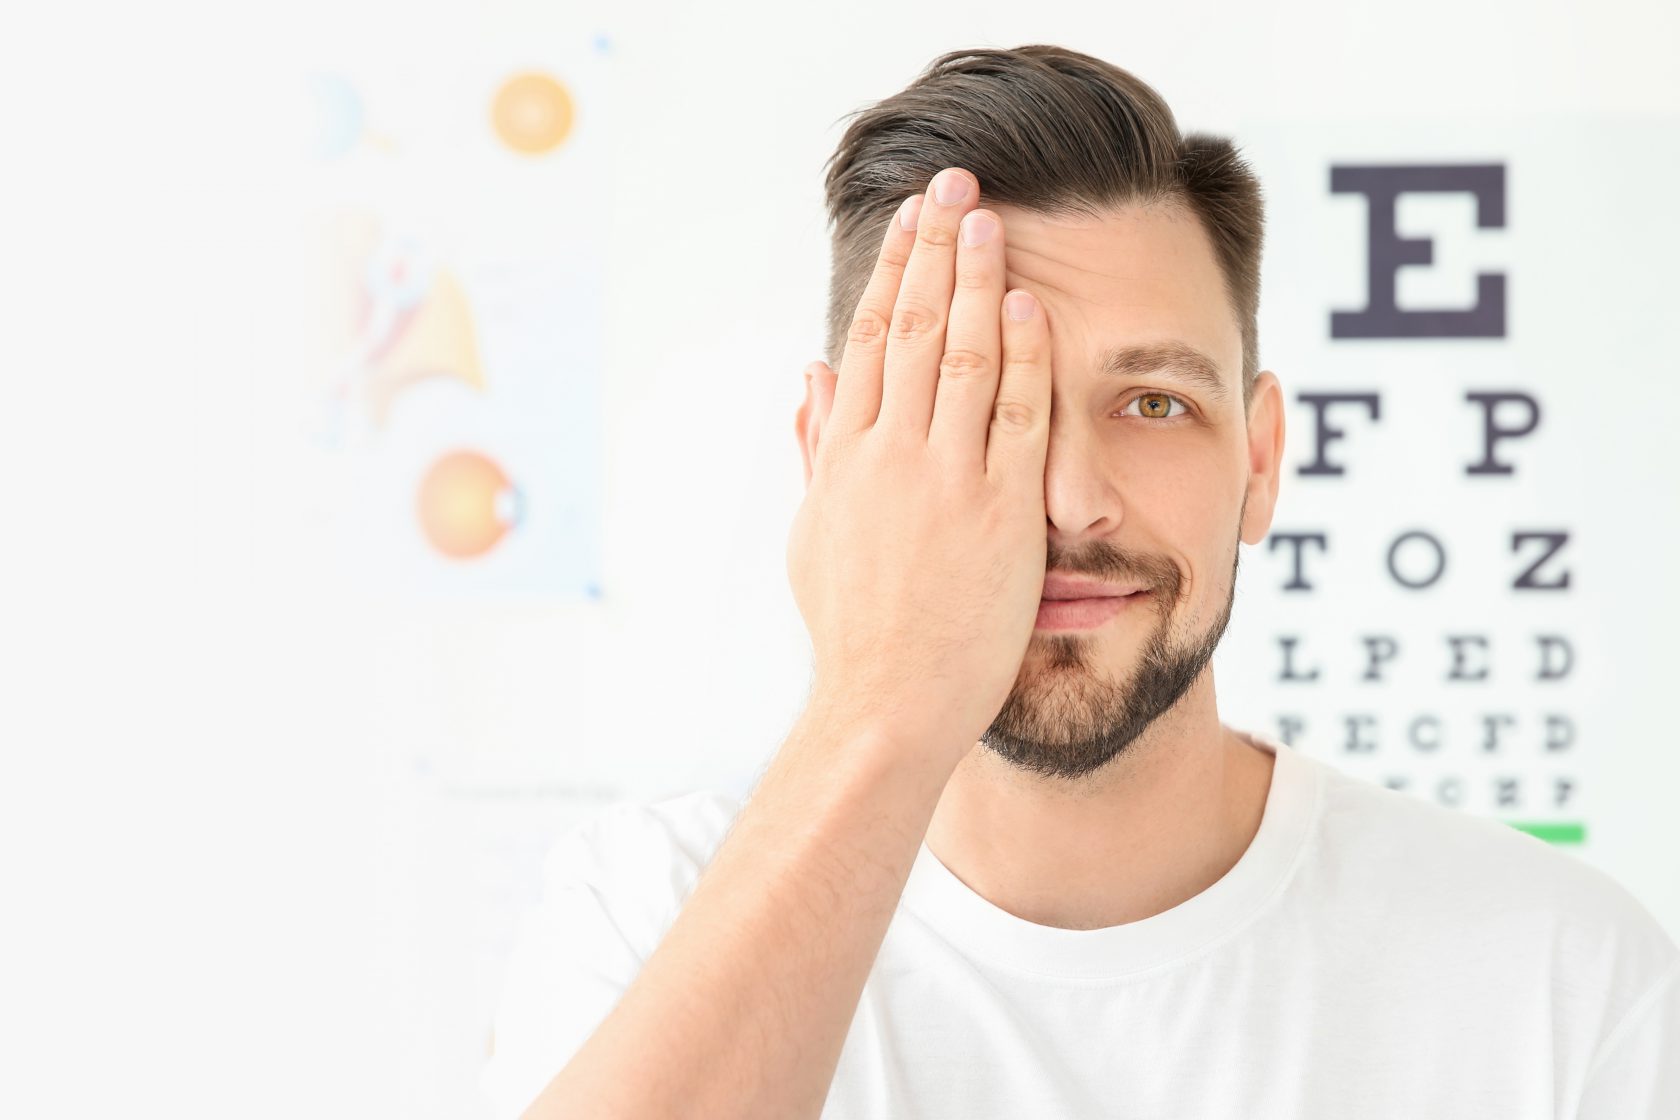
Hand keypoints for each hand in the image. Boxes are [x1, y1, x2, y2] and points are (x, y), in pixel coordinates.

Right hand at [787, 166, 1051, 767]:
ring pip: (960, 354)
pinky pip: (1015, 415)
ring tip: (990, 216)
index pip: (867, 339)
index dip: (892, 271)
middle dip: (934, 249)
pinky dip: (1021, 355)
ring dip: (977, 279)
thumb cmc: (852, 629)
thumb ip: (816, 448)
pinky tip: (1027, 303)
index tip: (911, 219)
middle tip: (954, 183)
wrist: (887, 703)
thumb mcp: (814, 532)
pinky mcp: (997, 511)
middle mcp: (889, 455)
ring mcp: (944, 480)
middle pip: (910, 327)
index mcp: (844, 457)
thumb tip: (809, 376)